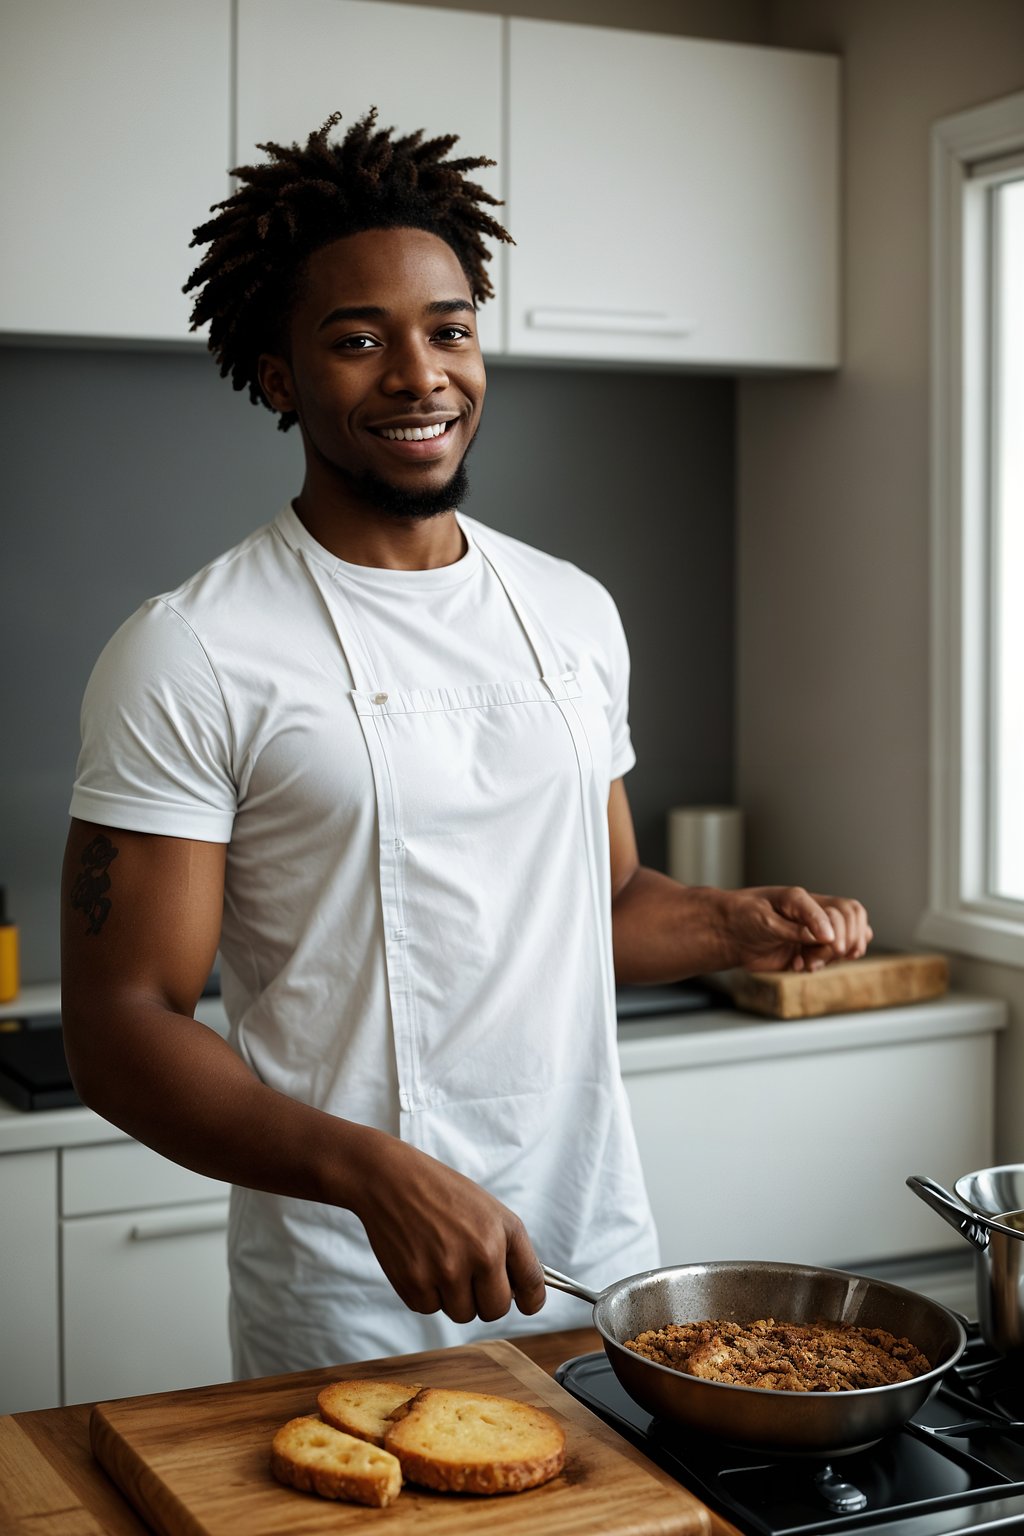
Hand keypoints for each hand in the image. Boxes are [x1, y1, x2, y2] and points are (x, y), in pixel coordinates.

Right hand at [348, 1133, 546, 1325]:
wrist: (391, 1178)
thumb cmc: (441, 1192)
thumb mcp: (488, 1209)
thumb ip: (508, 1248)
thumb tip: (520, 1292)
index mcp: (503, 1231)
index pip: (532, 1283)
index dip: (531, 1300)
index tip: (527, 1303)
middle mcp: (480, 1254)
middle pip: (495, 1310)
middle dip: (486, 1300)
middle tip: (472, 1279)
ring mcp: (446, 1271)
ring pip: (462, 1314)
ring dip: (454, 1297)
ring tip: (441, 1261)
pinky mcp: (414, 1283)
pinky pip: (429, 1308)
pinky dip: (426, 1293)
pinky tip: (420, 1261)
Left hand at [721, 886, 871, 972]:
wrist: (726, 934)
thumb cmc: (741, 916)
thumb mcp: (765, 919)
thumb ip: (796, 928)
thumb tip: (827, 936)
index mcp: (805, 900)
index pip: (843, 909)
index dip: (842, 929)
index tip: (832, 945)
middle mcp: (813, 914)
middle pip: (853, 922)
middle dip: (845, 943)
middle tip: (824, 955)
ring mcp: (813, 933)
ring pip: (845, 942)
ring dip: (832, 958)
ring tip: (808, 964)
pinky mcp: (808, 951)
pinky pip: (830, 959)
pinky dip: (822, 965)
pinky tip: (801, 966)